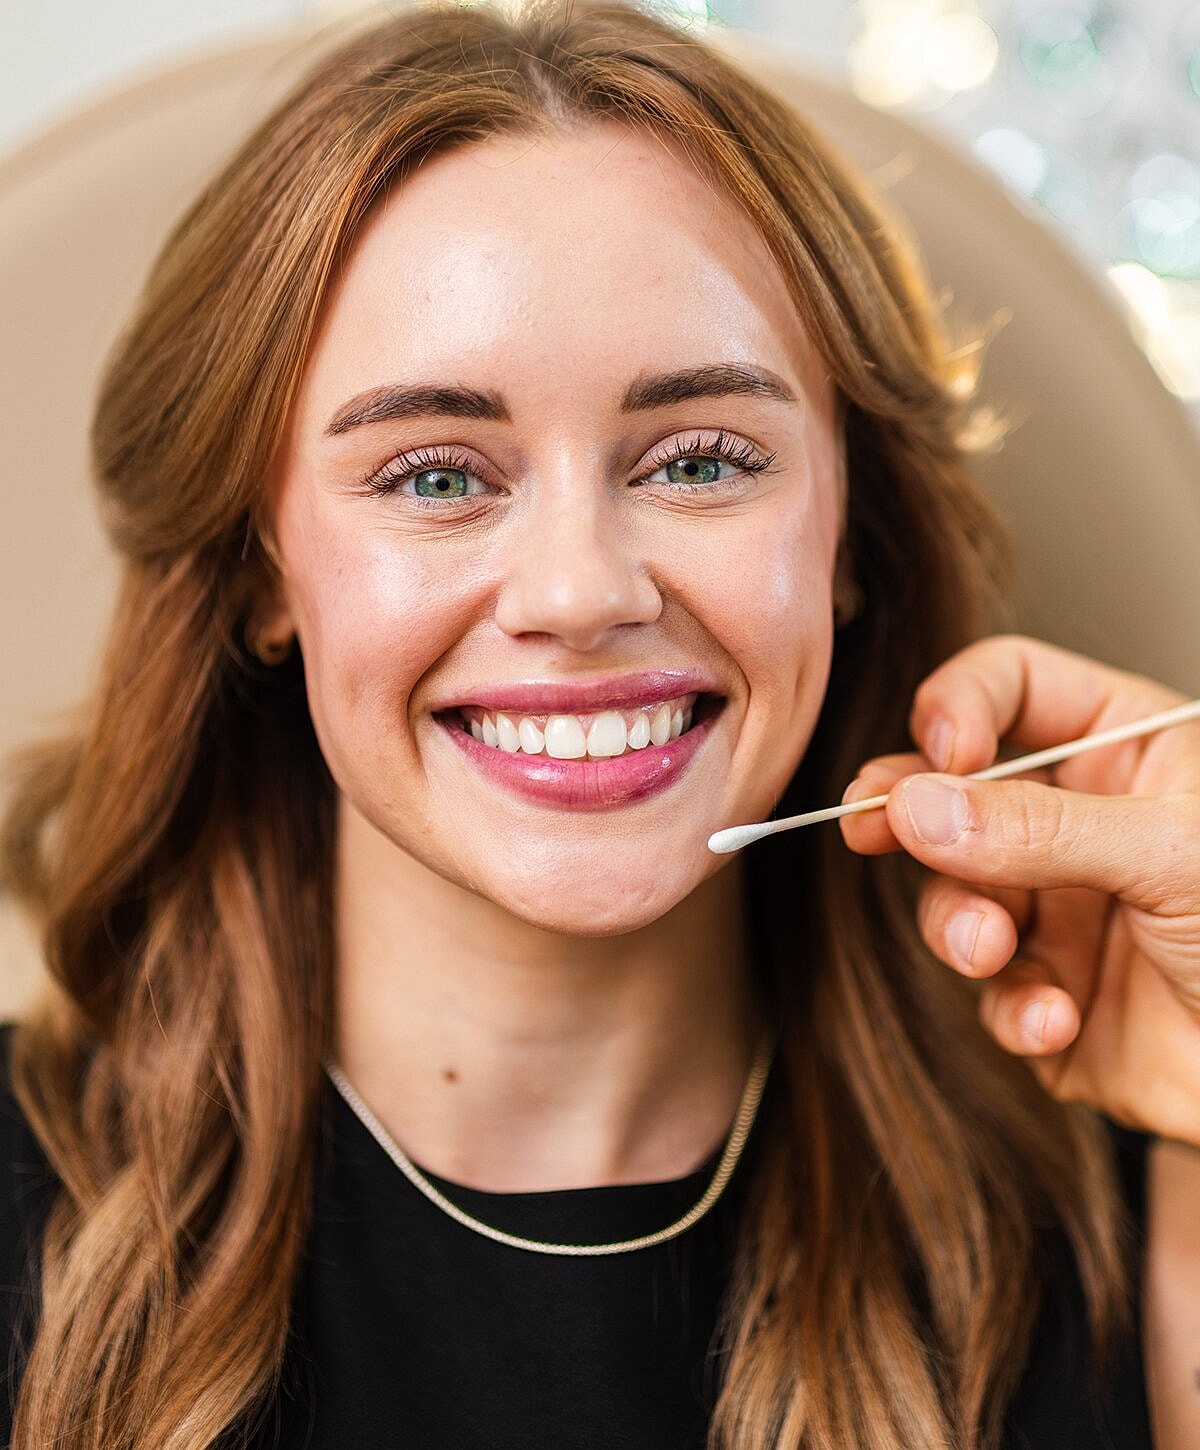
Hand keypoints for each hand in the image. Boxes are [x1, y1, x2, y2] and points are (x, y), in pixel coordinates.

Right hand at [840, 635, 1199, 1145]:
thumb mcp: (1171, 853)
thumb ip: (1038, 826)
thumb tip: (915, 804)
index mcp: (1126, 750)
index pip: (1012, 686)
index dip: (959, 708)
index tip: (940, 756)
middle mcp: (1083, 821)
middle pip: (957, 790)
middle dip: (913, 816)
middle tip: (868, 826)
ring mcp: (1062, 908)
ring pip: (956, 894)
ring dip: (961, 924)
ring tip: (991, 951)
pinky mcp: (1049, 994)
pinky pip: (992, 991)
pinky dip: (1013, 1008)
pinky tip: (1057, 1018)